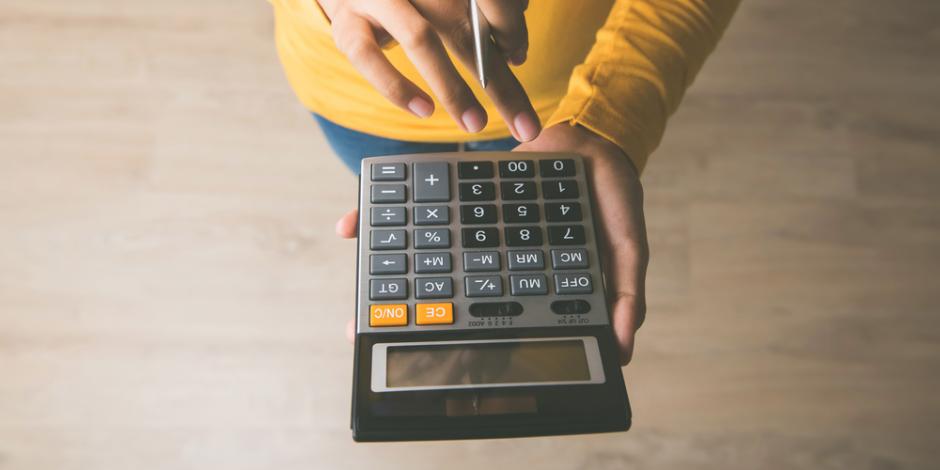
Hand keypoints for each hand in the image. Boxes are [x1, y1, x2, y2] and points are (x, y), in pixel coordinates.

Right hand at [317, 0, 540, 140]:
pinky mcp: (347, 23)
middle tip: (525, 126)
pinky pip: (369, 56)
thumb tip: (515, 51)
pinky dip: (396, 87)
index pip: (487, 1)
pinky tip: (423, 110)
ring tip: (475, 124)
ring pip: (420, 39)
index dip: (509, 27)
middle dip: (499, 81)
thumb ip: (480, 15)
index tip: (519, 57)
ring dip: (452, 87)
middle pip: (464, 28)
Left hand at [334, 125, 647, 363]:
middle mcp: (496, 263)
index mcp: (529, 281)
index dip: (463, 350)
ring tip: (354, 307)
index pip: (494, 325)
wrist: (593, 137)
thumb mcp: (628, 246)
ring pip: (425, 262)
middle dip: (407, 322)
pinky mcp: (459, 201)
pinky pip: (424, 213)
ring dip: (388, 279)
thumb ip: (628, 295)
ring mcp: (475, 234)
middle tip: (366, 340)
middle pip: (446, 300)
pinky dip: (389, 220)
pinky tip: (352, 227)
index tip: (433, 373)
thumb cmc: (612, 198)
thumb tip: (623, 348)